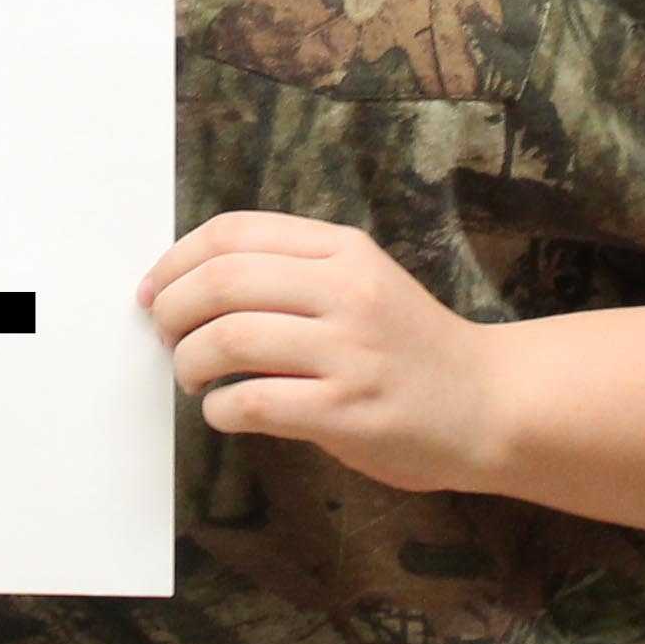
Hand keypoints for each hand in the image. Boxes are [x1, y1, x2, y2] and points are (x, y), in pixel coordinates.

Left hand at [140, 211, 502, 494]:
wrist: (491, 404)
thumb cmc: (410, 346)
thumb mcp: (361, 282)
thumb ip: (293, 274)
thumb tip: (191, 285)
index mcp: (343, 250)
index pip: (234, 232)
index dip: (176, 259)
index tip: (153, 290)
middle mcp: (346, 291)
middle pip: (222, 280)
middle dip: (172, 310)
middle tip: (166, 337)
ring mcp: (350, 351)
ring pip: (230, 339)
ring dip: (189, 361)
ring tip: (192, 376)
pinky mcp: (348, 411)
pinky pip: (253, 402)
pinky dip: (219, 409)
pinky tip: (224, 412)